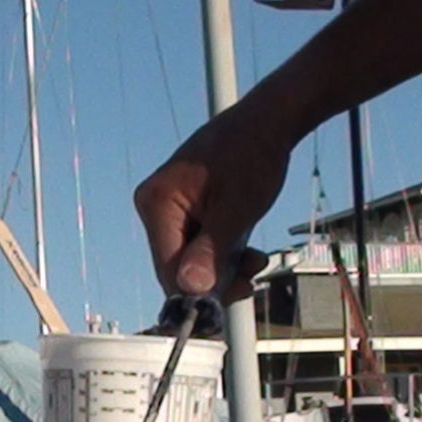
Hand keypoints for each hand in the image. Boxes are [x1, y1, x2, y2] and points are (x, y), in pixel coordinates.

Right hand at [134, 106, 287, 301]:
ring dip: (224, 269)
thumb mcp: (237, 208)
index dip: (197, 292)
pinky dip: (223, 256)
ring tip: (255, 259)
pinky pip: (198, 249)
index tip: (231, 299)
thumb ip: (212, 251)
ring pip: (191, 263)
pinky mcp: (185, 213)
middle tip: (251, 276)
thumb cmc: (253, 153)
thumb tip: (190, 289)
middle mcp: (155, 208)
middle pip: (177, 269)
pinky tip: (246, 251)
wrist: (267, 122)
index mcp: (157, 203)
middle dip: (215, 279)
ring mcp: (168, 211)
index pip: (168, 268)